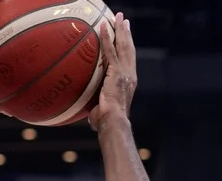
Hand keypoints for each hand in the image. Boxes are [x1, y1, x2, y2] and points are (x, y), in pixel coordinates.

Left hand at [89, 13, 136, 130]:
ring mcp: (124, 72)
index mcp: (129, 82)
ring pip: (123, 46)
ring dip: (120, 30)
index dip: (128, 47)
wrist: (113, 121)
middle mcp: (130, 74)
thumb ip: (99, 108)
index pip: (129, 60)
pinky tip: (103, 26)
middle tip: (124, 21)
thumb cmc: (106, 122)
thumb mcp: (102, 112)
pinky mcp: (116, 71)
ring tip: (118, 17)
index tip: (127, 37)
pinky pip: (110, 50)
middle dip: (127, 33)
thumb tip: (91, 115)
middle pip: (129, 49)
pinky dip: (107, 37)